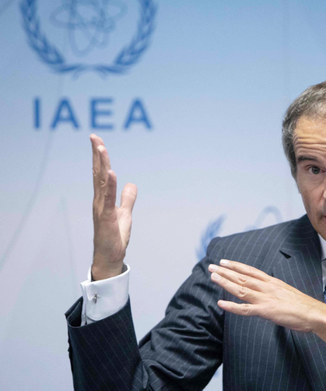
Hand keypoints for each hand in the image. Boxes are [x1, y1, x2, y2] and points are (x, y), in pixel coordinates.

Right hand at [90, 134, 136, 279]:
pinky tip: (111, 172)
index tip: (97, 141)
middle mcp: (99, 201)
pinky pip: (108, 198)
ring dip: (102, 164)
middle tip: (94, 136)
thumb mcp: (125, 213)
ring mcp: (101, 209)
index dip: (99, 157)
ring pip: (102, 182)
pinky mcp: (107, 218)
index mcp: (103, 198)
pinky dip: (110, 185)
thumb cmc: (114, 237)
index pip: (100, 173)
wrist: (110, 257)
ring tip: (101, 147)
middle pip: (98, 173)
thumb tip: (132, 185)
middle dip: (96, 154)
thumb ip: (127, 198)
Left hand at [208, 260, 325, 347]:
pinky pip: (245, 309)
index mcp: (273, 282)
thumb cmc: (303, 306)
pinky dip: (232, 307)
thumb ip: (274, 291)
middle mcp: (267, 287)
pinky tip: (221, 303)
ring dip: (225, 282)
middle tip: (211, 266)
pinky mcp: (266, 311)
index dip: (236, 266)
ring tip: (213, 277)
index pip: (251, 271)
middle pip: (243, 277)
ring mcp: (266, 298)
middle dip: (226, 271)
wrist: (315, 314)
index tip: (224, 261)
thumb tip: (266, 292)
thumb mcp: (287, 292)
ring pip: (241, 289)